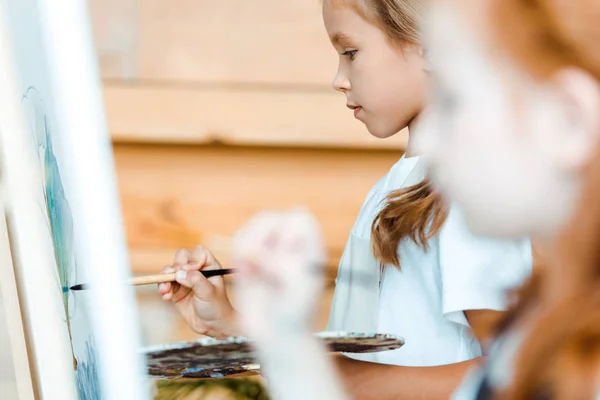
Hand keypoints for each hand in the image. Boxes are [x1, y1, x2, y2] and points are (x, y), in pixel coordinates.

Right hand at [158, 246, 239, 337]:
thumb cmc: (217, 307)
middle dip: (176, 267)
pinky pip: (165, 283)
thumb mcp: (209, 293)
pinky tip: (166, 297)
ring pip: (170, 270)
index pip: (199, 252)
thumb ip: (195, 281)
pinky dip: (163, 288)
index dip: (193, 259)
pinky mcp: (176, 290)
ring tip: (165, 290)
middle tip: (174, 277)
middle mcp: (196, 270)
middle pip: (181, 257)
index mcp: (209, 266)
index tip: (190, 270)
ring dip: (165, 278)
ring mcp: (185, 279)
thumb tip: (179, 274)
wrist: (212, 325)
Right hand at [231, 209, 325, 340]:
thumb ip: (287, 267)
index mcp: (309, 248)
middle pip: (271, 218)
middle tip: (257, 261)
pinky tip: (246, 275)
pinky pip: (238, 243)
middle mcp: (289, 245)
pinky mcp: (250, 259)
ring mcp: (269, 250)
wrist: (278, 336)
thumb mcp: (300, 290)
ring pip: (251, 227)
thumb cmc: (296, 315)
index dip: (287, 231)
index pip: (300, 218)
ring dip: (247, 246)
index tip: (283, 255)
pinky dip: (238, 256)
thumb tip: (264, 254)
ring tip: (251, 272)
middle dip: (260, 237)